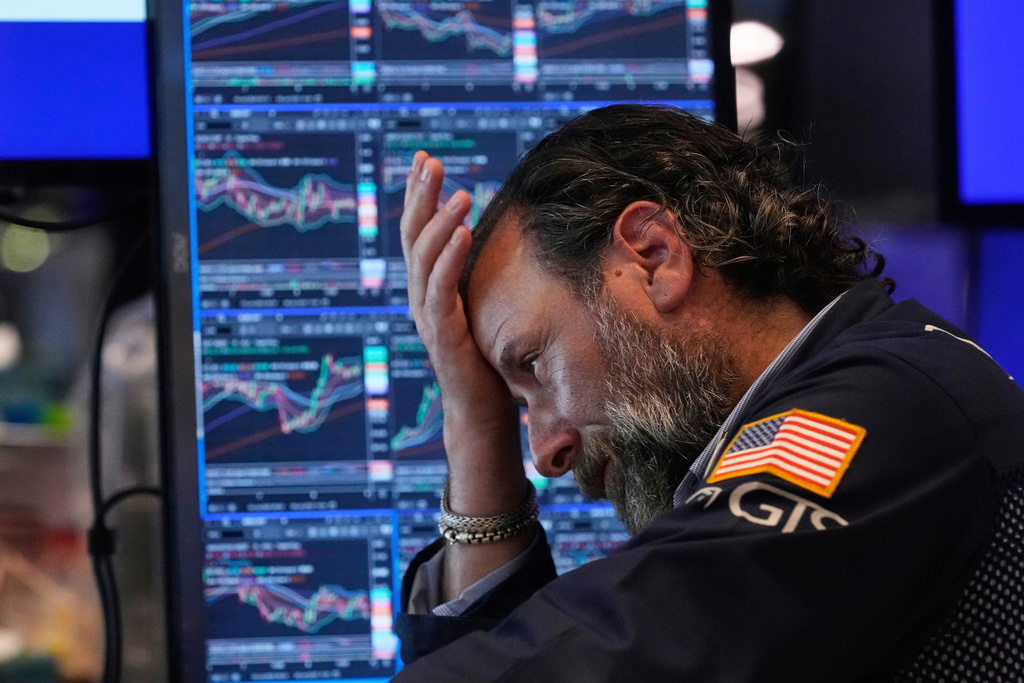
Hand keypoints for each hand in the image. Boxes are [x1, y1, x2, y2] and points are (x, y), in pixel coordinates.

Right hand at [400, 152, 525, 515]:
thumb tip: (506, 239)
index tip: (425, 158)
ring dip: (440, 222)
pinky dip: (451, 258)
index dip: (420, 195)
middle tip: (429, 160)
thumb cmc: (489, 360)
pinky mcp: (442, 335)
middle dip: (420, 195)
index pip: (420, 232)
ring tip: (458, 192)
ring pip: (424, 259)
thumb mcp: (485, 307)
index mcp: (430, 288)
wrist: (482, 413)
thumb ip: (481, 277)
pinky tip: (464, 231)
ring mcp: (428, 316)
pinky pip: (442, 290)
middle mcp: (422, 297)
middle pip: (413, 236)